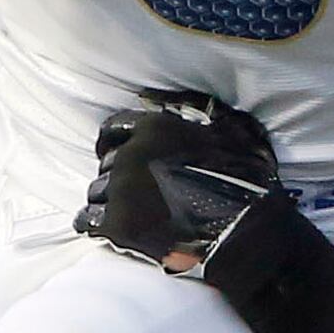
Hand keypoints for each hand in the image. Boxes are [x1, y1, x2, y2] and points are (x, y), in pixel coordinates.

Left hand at [81, 89, 279, 270]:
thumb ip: (200, 111)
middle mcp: (132, 154)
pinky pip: (88, 220)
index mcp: (156, 128)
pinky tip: (104, 230)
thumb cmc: (245, 181)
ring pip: (97, 192)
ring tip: (129, 214)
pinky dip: (94, 224)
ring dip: (109, 201)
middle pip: (107, 163)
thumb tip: (171, 100)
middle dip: (118, 175)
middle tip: (136, 191)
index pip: (113, 128)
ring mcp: (122, 190)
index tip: (114, 151)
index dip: (113, 142)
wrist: (245, 232)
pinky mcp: (117, 224)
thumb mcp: (233, 129)